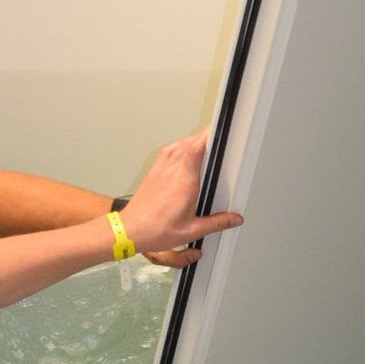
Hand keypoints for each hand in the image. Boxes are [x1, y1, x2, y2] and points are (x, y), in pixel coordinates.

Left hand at [121, 134, 242, 264]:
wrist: (130, 231)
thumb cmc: (154, 230)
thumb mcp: (191, 231)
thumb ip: (216, 223)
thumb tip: (233, 219)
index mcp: (184, 182)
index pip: (196, 148)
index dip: (208, 136)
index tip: (219, 132)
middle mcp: (171, 171)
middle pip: (190, 142)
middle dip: (205, 138)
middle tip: (217, 140)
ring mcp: (161, 168)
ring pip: (179, 144)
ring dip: (193, 141)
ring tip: (204, 145)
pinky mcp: (154, 171)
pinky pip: (169, 150)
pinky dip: (180, 147)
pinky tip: (184, 152)